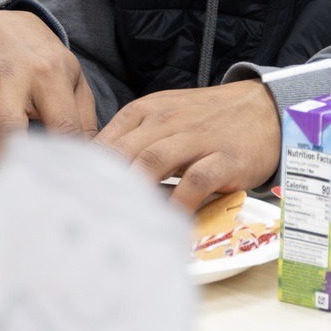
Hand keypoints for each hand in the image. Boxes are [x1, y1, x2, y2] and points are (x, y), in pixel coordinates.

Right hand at [0, 10, 97, 182]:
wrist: (5, 23)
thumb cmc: (43, 60)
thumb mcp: (73, 78)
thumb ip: (83, 120)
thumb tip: (89, 164)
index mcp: (47, 73)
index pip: (61, 125)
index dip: (65, 159)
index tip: (63, 180)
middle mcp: (7, 77)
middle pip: (5, 130)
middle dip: (14, 167)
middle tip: (23, 186)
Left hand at [95, 80, 280, 210]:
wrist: (260, 108)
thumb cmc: (205, 118)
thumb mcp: (164, 115)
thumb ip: (132, 136)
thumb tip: (95, 167)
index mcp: (146, 111)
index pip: (106, 139)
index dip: (86, 169)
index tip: (71, 195)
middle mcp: (166, 121)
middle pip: (124, 152)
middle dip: (102, 183)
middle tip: (87, 214)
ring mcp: (195, 139)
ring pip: (152, 162)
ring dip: (133, 190)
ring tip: (118, 219)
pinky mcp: (223, 158)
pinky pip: (195, 182)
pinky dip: (179, 203)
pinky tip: (167, 222)